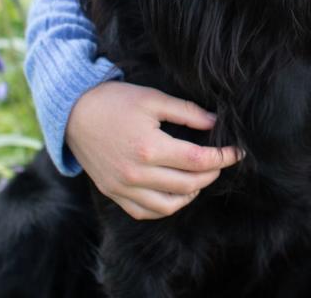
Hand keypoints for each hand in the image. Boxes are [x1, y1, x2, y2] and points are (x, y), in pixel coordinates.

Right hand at [66, 81, 242, 219]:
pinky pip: (145, 212)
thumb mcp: (154, 99)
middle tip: (220, 161)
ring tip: (200, 177)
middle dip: (212, 173)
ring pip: (169, 205)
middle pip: (188, 184)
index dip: (223, 157)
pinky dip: (166, 206)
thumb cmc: (115, 102)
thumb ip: (187, 112)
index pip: (198, 161)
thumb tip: (215, 122)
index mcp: (149, 148)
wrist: (73, 113)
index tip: (237, 152)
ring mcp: (123, 188)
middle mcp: (136, 174)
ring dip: (191, 193)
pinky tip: (176, 191)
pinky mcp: (113, 193)